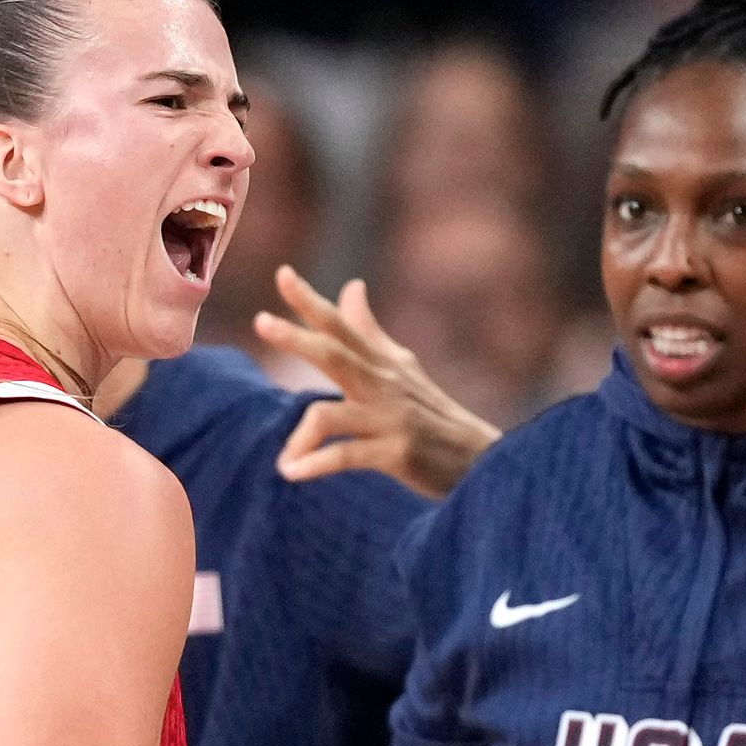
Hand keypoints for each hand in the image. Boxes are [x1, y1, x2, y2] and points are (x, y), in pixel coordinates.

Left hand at [259, 266, 500, 498]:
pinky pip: (345, 456)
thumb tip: (351, 285)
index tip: (282, 273)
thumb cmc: (435, 416)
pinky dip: (315, 464)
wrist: (484, 462)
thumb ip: (369, 330)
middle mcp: (385, 385)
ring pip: (329, 414)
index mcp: (383, 364)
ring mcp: (391, 418)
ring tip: (284, 459)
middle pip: (334, 355)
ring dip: (300, 436)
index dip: (310, 300)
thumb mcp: (402, 368)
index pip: (342, 326)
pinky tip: (292, 472)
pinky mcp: (398, 453)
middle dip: (296, 338)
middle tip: (262, 321)